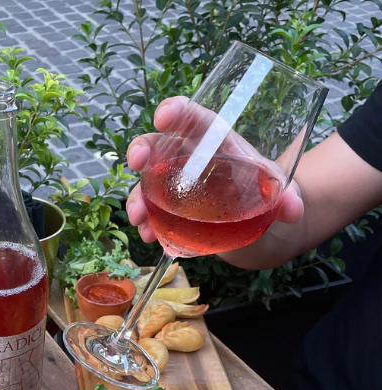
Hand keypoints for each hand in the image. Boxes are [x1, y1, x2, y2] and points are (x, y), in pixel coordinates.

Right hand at [125, 97, 304, 243]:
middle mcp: (189, 160)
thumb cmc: (264, 194)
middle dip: (142, 149)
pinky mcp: (170, 212)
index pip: (195, 119)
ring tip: (139, 217)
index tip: (164, 116)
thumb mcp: (279, 192)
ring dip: (137, 198)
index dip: (177, 111)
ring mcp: (175, 187)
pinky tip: (150, 237)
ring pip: (147, 184)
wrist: (256, 225)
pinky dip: (147, 225)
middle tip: (136, 162)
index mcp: (216, 142)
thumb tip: (293, 209)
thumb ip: (289, 197)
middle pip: (158, 146)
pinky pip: (151, 214)